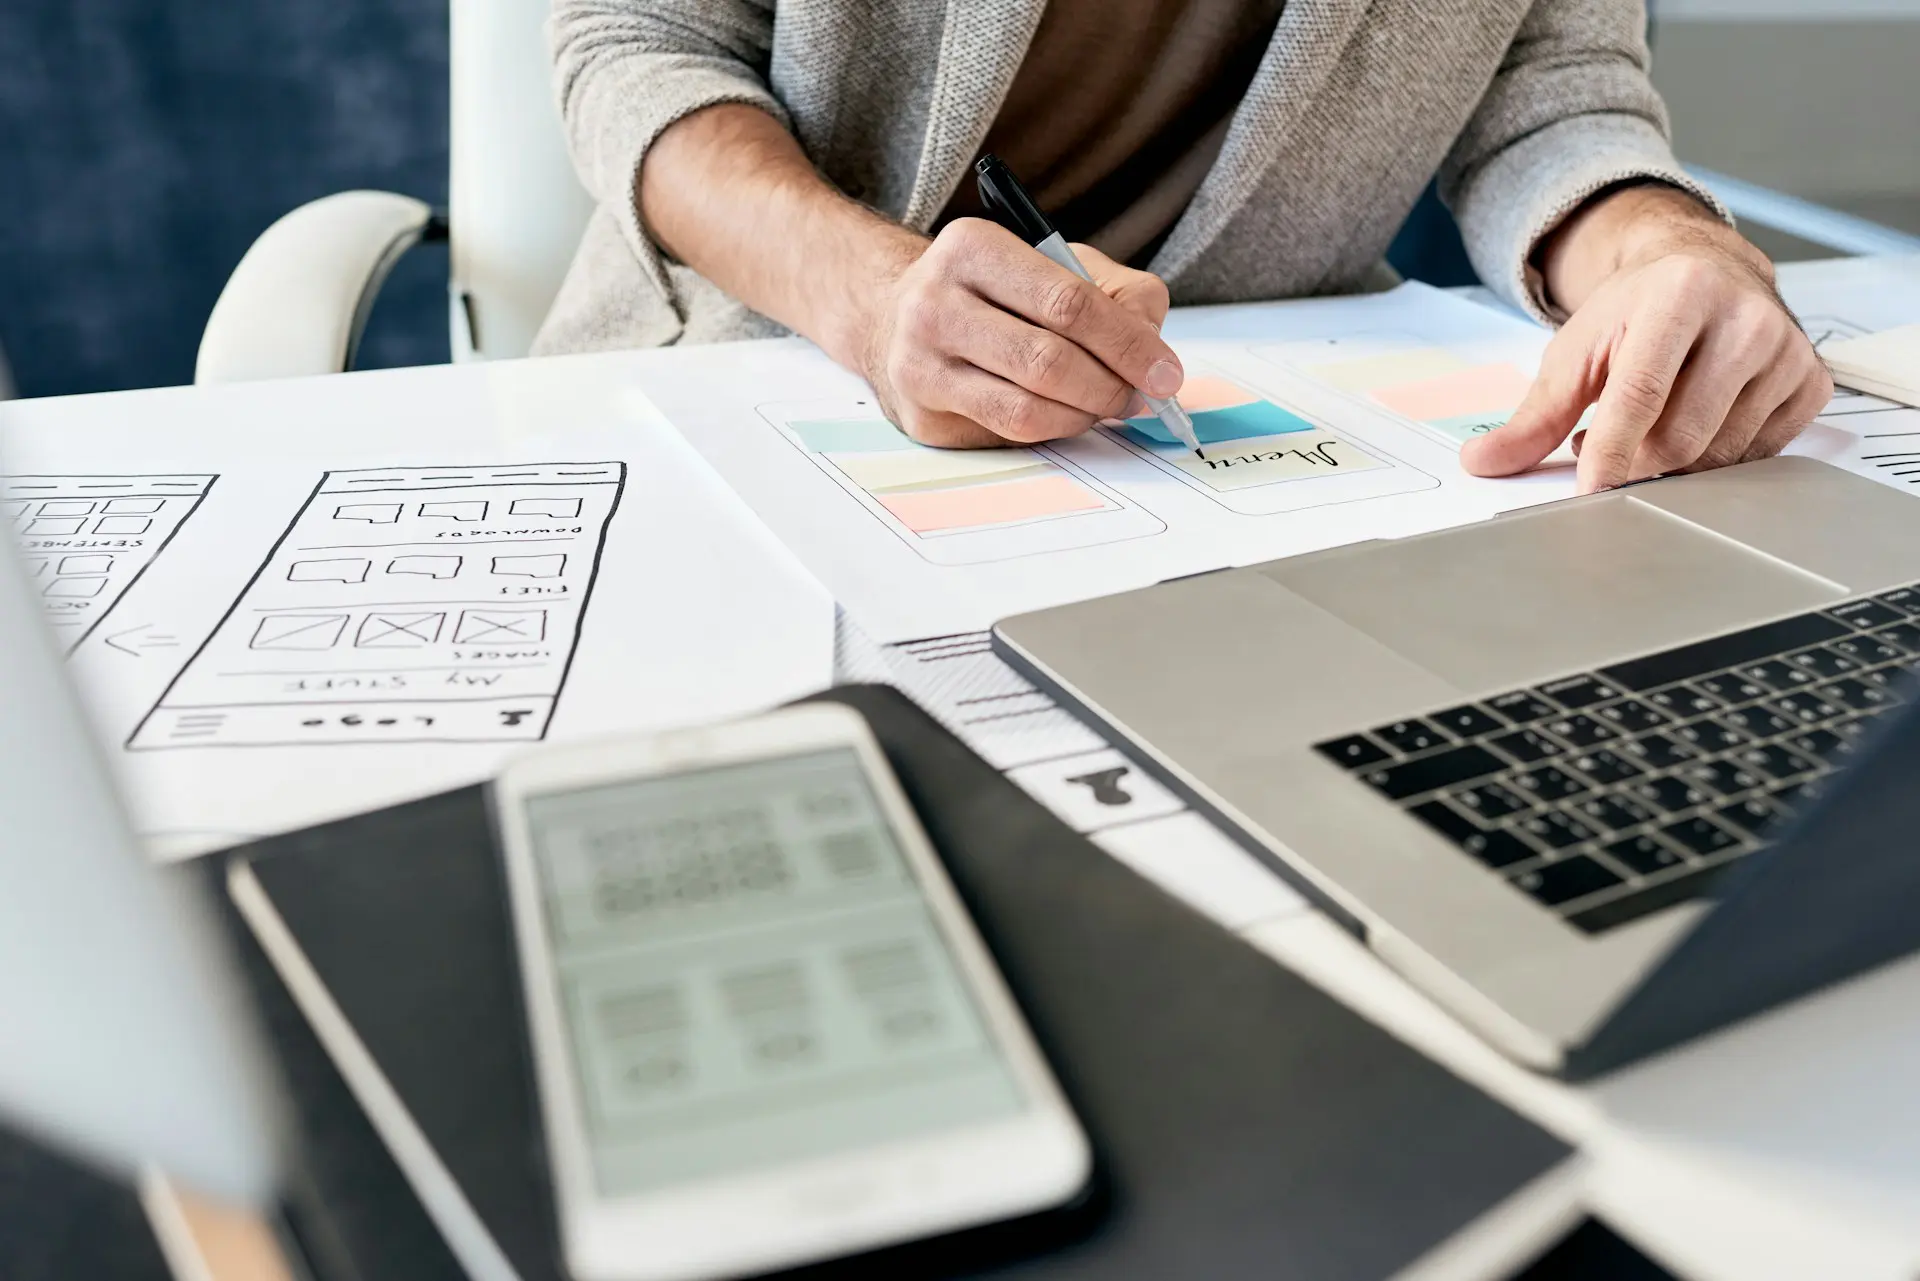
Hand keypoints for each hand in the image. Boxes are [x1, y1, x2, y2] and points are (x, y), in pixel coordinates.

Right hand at [855, 218, 1180, 447]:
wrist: (896, 318)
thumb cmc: (994, 292)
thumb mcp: (1054, 264)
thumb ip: (1118, 294)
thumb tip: (1154, 357)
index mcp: (971, 247)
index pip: (1068, 303)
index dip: (1127, 344)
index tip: (1165, 372)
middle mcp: (934, 303)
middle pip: (1048, 361)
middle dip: (1110, 386)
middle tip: (1138, 396)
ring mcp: (920, 364)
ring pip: (1027, 408)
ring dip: (1084, 414)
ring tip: (1104, 404)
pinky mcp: (921, 415)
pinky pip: (1008, 434)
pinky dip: (1053, 429)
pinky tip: (1064, 413)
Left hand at [1461, 187, 1831, 493]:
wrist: (1704, 270)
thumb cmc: (1634, 314)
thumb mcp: (1576, 352)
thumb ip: (1532, 415)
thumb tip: (1481, 463)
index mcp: (1680, 294)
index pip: (1642, 395)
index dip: (1611, 454)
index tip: (1589, 493)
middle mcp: (1745, 317)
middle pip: (1681, 436)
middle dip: (1636, 460)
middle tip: (1610, 441)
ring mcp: (1787, 351)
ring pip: (1719, 454)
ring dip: (1672, 460)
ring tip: (1652, 423)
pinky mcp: (1811, 381)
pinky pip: (1757, 454)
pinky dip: (1717, 455)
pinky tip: (1699, 421)